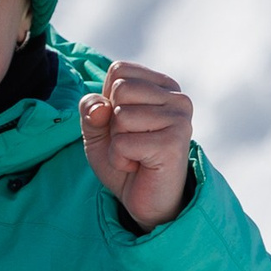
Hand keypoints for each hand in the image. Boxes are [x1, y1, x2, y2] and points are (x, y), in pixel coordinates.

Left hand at [78, 61, 194, 231]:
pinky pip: (123, 143)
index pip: (119, 70)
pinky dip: (121, 159)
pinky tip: (140, 166)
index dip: (108, 100)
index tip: (125, 124)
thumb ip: (90, 109)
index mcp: (163, 86)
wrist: (144, 200)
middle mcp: (178, 97)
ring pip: (120, 115)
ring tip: (137, 154)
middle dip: (113, 121)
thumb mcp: (97, 128)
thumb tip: (101, 107)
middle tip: (132, 142)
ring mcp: (180, 119)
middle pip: (119, 89)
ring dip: (117, 142)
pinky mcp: (174, 143)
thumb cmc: (125, 158)